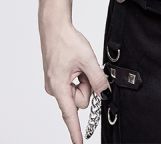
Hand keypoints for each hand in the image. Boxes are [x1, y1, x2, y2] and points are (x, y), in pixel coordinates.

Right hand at [39, 19, 110, 143]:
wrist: (55, 28)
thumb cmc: (67, 41)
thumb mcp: (88, 59)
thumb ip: (98, 78)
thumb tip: (104, 92)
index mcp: (60, 87)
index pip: (70, 114)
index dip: (76, 131)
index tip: (80, 143)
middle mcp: (55, 89)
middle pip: (80, 100)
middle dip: (87, 85)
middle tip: (84, 68)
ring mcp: (56, 85)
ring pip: (78, 91)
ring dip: (83, 79)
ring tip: (78, 63)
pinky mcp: (58, 79)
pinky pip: (74, 84)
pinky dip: (79, 76)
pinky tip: (75, 64)